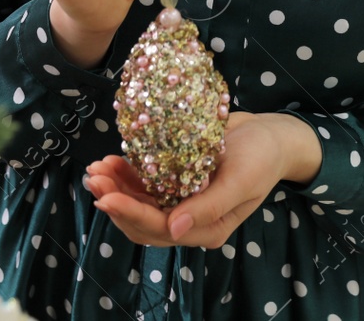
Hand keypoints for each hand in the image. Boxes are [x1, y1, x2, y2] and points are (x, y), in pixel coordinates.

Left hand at [84, 112, 314, 248]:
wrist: (269, 133)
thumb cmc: (261, 157)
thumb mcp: (241, 181)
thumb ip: (208, 207)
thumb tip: (173, 229)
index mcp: (208, 228)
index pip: (160, 228)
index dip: (130, 214)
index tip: (105, 198)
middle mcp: (190, 220)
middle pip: (142, 221)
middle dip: (115, 202)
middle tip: (94, 179)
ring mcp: (180, 201)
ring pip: (138, 203)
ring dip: (115, 189)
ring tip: (96, 169)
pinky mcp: (174, 181)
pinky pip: (144, 185)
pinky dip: (126, 175)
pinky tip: (112, 161)